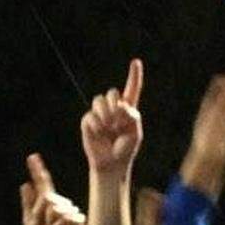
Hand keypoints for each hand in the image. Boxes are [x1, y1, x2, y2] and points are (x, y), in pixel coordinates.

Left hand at [21, 153, 85, 224]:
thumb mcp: (29, 222)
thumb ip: (28, 203)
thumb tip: (24, 184)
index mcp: (46, 202)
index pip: (42, 183)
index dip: (37, 169)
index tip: (32, 156)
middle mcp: (59, 203)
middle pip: (46, 197)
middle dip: (40, 214)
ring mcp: (70, 210)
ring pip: (54, 208)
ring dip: (49, 224)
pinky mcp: (78, 219)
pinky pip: (64, 216)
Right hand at [81, 59, 143, 177]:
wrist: (112, 163)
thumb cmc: (125, 148)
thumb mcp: (135, 133)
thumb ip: (131, 116)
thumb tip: (119, 106)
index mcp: (128, 109)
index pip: (132, 89)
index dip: (134, 75)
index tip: (136, 61)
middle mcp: (113, 108)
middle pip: (112, 93)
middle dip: (114, 104)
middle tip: (117, 122)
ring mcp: (99, 114)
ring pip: (99, 100)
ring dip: (105, 113)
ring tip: (109, 127)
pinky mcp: (88, 121)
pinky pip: (90, 116)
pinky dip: (96, 125)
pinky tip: (100, 133)